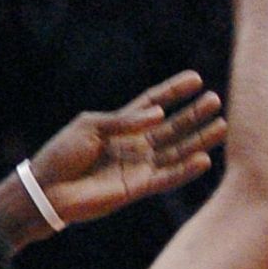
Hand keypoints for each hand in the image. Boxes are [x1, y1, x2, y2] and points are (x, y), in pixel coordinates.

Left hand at [28, 70, 226, 227]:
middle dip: (193, 114)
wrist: (47, 190)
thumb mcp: (89, 127)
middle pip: (171, 126)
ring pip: (176, 151)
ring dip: (198, 140)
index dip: (173, 91)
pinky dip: (185, 170)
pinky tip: (204, 159)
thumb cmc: (62, 154)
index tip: (195, 78)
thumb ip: (124, 120)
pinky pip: (167, 177)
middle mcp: (135, 145)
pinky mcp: (137, 187)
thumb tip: (158, 113)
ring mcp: (138, 166)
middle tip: (215, 100)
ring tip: (221, 125)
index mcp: (120, 125)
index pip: (152, 103)